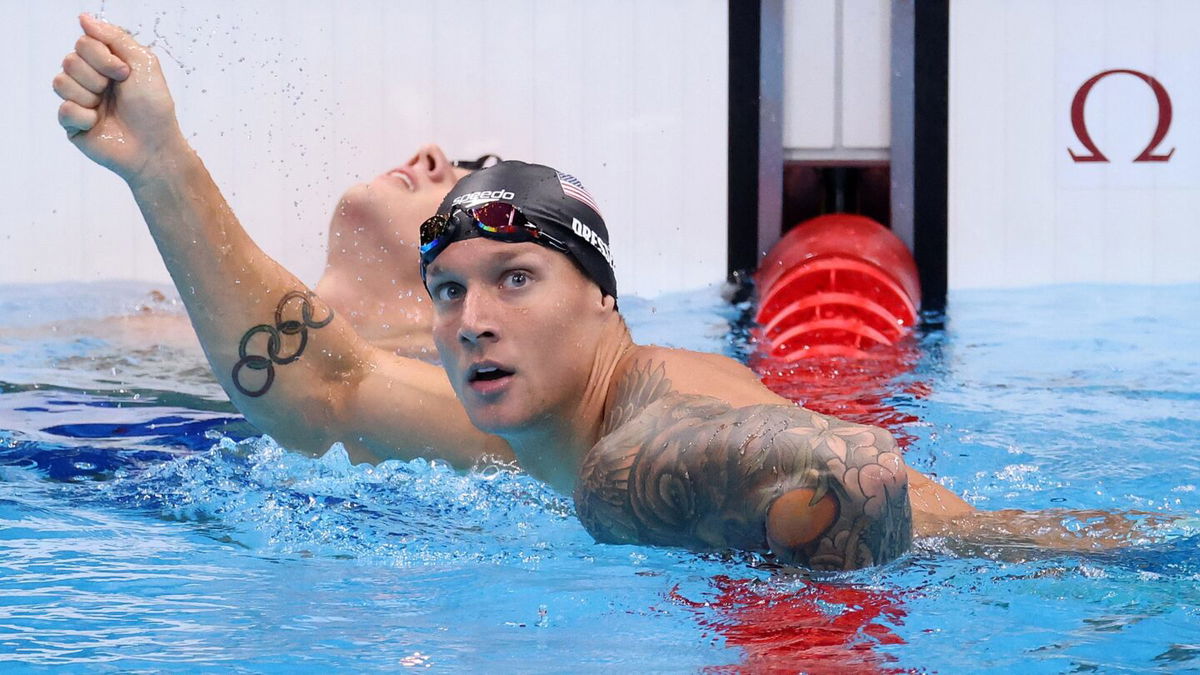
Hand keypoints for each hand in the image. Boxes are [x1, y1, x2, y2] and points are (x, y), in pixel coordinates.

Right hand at [53, 14, 185, 184]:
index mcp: (105, 64)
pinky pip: (63, 109)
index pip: (83, 43)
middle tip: (115, 92)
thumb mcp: (143, 63)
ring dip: (89, 95)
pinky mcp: (72, 124)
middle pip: (69, 60)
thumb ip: (115, 37)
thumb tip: (83, 18)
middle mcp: (90, 80)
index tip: (124, 73)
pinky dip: (84, 116)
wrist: (154, 145)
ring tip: (105, 108)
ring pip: (60, 82)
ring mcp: (79, 101)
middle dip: (96, 77)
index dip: (101, 56)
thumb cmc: (153, 107)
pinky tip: (98, 124)